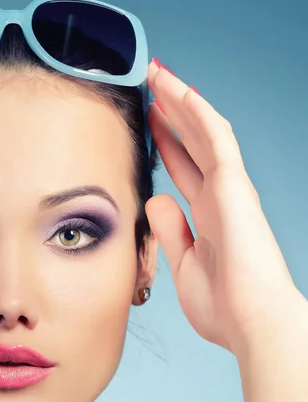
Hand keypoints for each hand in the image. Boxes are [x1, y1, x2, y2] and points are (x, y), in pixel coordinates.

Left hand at [144, 59, 299, 353]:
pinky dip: (196, 112)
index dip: (167, 144)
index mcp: (208, 216)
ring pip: (204, 131)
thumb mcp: (183, 264)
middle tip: (150, 90)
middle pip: (193, 144)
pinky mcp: (234, 186)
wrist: (252, 324)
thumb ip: (170, 231)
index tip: (149, 124)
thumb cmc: (223, 307)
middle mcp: (220, 197)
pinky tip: (177, 91)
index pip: (184, 169)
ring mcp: (229, 189)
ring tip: (158, 76)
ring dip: (180, 102)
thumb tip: (156, 199)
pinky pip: (215, 138)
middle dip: (171, 116)